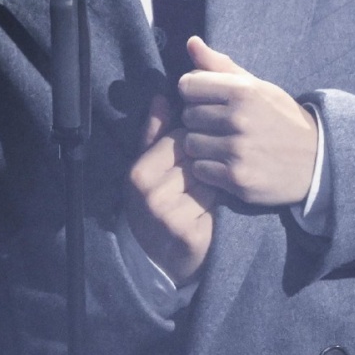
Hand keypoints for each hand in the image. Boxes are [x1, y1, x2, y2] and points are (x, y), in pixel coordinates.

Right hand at [126, 91, 215, 287]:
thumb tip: (161, 96)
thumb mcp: (148, 165)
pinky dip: (216, 203)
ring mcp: (169, 215)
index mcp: (138, 171)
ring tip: (200, 193)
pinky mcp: (189, 233)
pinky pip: (215, 202)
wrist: (159, 258)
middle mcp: (149, 194)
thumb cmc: (156, 202)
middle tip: (195, 178)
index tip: (189, 156)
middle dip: (201, 164)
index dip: (190, 144)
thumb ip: (156, 131)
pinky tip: (207, 210)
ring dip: (210, 182)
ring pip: (207, 178)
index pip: (179, 138)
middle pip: (195, 157)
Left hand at [177, 36, 317, 206]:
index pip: (187, 85)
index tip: (208, 101)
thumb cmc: (281, 118)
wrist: (317, 161)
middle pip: (187, 115)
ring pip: (190, 144)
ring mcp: (238, 150)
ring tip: (222, 145)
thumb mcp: (257, 87)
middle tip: (220, 126)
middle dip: (198, 120)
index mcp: (243, 90)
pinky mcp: (237, 178)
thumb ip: (220, 65)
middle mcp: (239, 118)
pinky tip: (227, 164)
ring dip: (201, 146)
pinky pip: (199, 170)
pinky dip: (208, 169)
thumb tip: (191, 41)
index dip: (194, 93)